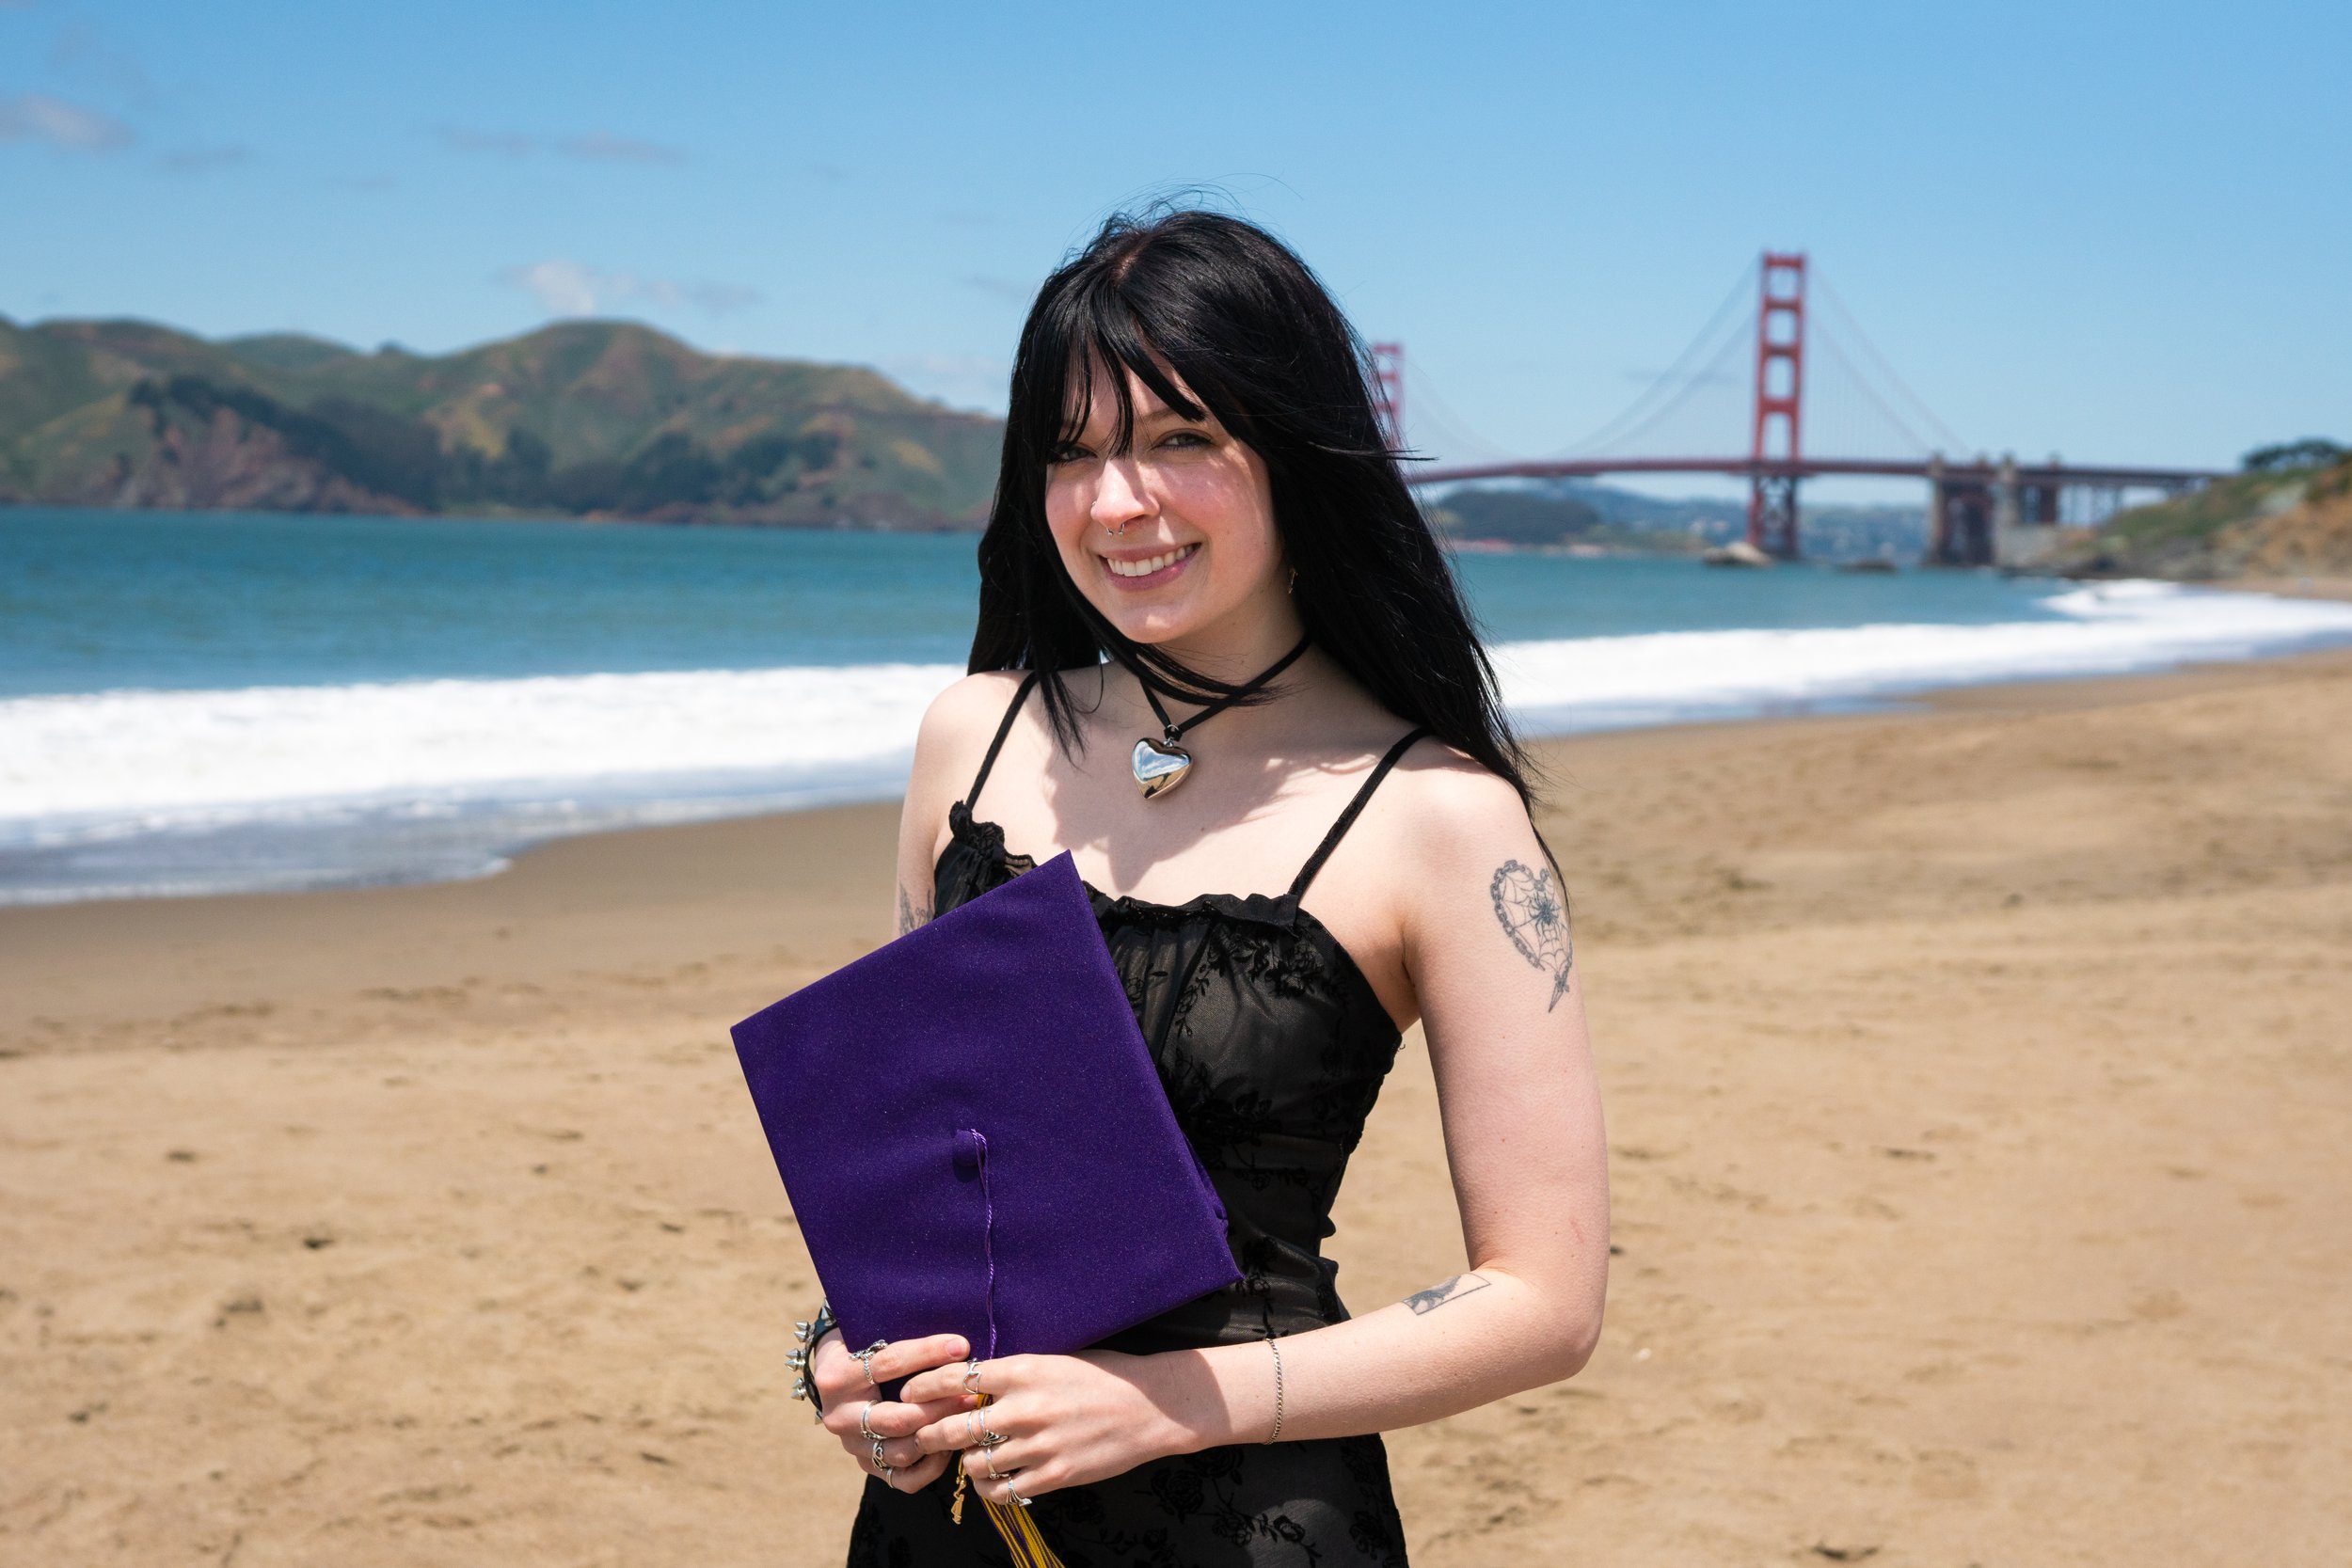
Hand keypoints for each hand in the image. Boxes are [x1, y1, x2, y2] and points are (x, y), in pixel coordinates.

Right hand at [812, 1330, 970, 1493]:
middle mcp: (839, 1416)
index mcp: (837, 1377)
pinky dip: (930, 1466)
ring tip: (967, 1418)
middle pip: (897, 1417)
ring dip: (939, 1435)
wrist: (837, 1374)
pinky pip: (903, 1478)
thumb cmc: (862, 1346)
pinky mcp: (867, 1465)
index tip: (962, 1346)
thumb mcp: (870, 1334)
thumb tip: (957, 1342)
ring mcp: (852, 1445)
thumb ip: (902, 1336)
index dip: (927, 1354)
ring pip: (901, 1450)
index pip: (887, 1364)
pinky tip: (950, 1446)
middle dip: (940, 1405)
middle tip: (972, 1392)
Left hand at [903, 1350, 1204, 1502]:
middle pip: (954, 1428)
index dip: (924, 1387)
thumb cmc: (1102, 1376)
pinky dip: (991, 1488)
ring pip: (975, 1464)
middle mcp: (1025, 1408)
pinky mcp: (1055, 1475)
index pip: (955, 1378)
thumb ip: (1011, 1373)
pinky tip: (995, 1479)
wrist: (1151, 1407)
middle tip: (927, 1434)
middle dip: (932, 1433)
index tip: (910, 1393)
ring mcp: (1039, 1445)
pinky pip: (1004, 1491)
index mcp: (1023, 1370)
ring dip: (966, 1462)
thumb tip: (967, 1382)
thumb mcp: (1053, 1361)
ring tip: (970, 1457)